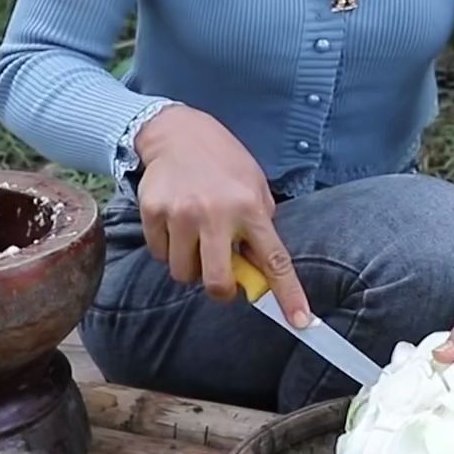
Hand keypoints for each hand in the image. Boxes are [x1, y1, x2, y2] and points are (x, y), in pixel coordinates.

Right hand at [134, 105, 311, 325]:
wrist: (177, 132)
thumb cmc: (224, 163)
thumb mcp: (254, 187)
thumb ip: (258, 228)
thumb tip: (257, 273)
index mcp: (249, 207)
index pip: (274, 260)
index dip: (289, 294)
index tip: (301, 321)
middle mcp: (215, 213)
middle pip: (217, 282)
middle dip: (221, 290)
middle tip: (221, 277)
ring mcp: (180, 214)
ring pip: (183, 273)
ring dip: (191, 265)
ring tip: (195, 237)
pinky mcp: (153, 212)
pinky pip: (160, 254)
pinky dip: (168, 248)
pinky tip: (175, 221)